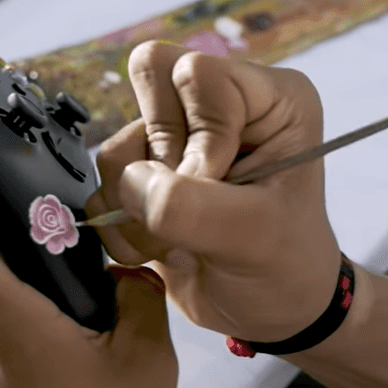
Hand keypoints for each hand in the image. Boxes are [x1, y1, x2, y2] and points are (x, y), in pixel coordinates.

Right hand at [84, 41, 341, 343]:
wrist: (267, 314)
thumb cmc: (284, 268)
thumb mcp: (251, 235)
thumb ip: (188, 205)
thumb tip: (129, 183)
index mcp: (269, 97)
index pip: (197, 73)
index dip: (199, 132)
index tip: (224, 184)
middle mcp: (221, 103)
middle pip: (148, 79)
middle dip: (159, 155)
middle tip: (193, 200)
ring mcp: (179, 136)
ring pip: (119, 142)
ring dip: (140, 202)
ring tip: (181, 238)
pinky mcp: (146, 171)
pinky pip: (103, 181)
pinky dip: (122, 223)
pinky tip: (161, 247)